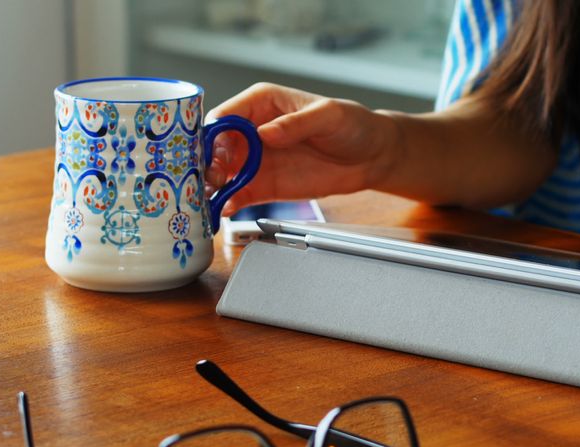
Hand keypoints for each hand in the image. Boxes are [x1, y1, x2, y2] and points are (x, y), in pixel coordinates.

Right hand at [205, 83, 399, 215]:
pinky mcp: (265, 185)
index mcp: (262, 103)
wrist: (370, 156)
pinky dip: (228, 202)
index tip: (213, 152)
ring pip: (223, 172)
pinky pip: (239, 194)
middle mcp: (252, 130)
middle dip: (209, 163)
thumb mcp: (328, 116)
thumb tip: (265, 133)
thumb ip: (296, 123)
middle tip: (213, 178)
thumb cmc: (351, 124)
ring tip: (209, 198)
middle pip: (216, 146)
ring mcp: (256, 160)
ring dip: (212, 186)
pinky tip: (223, 210)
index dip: (213, 134)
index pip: (226, 116)